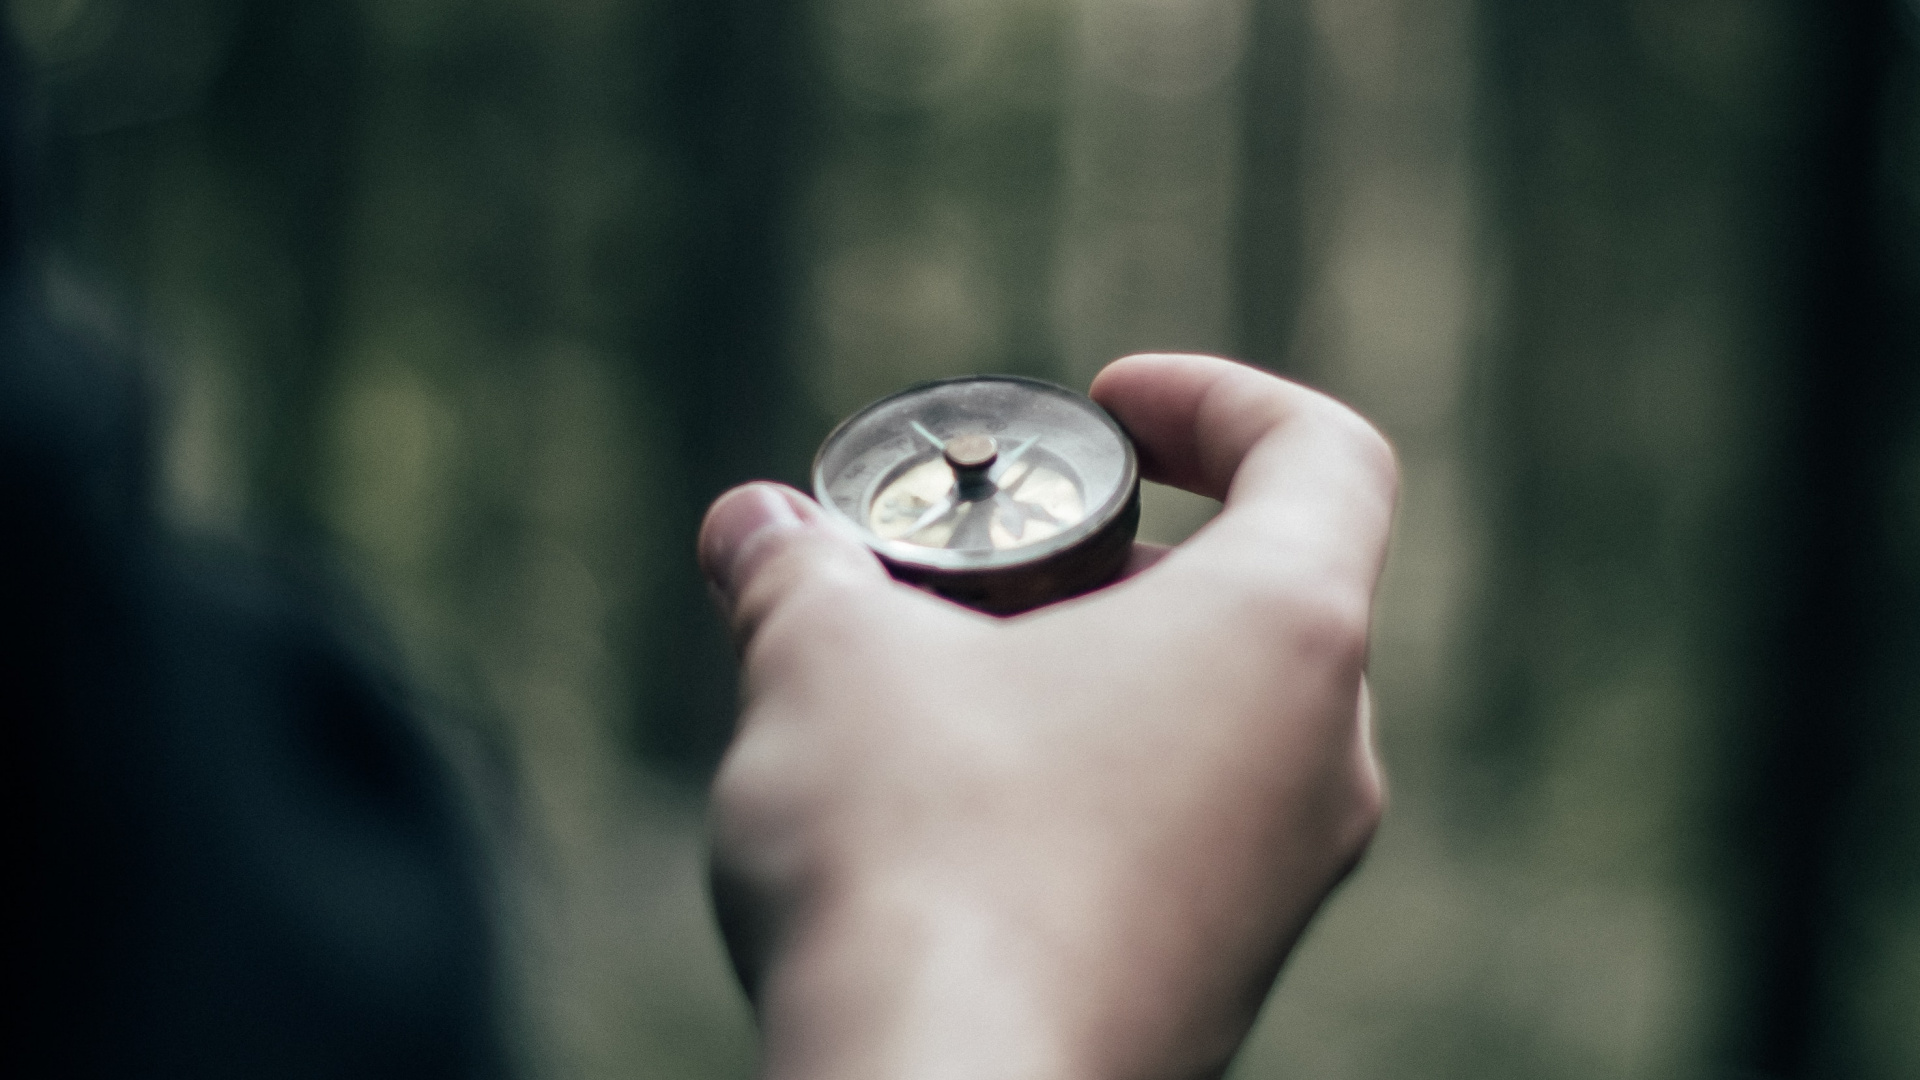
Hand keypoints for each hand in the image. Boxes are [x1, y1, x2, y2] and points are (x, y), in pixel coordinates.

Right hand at [698, 354, 1397, 1079]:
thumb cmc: (918, 864)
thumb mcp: (828, 664)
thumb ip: (797, 568)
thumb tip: (749, 528)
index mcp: (1281, 636)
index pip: (1323, 454)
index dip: (1217, 399)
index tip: (1106, 408)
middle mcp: (1322, 763)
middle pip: (1258, 592)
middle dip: (1110, 556)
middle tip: (980, 569)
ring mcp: (1282, 885)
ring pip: (1215, 722)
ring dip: (1089, 674)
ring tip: (940, 692)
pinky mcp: (1221, 978)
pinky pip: (1182, 832)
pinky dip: (1088, 782)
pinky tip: (950, 817)